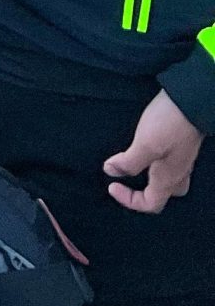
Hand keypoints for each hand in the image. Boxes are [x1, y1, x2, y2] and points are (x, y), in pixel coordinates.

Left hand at [105, 91, 205, 212]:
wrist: (193, 100)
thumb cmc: (170, 124)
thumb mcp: (145, 144)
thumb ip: (128, 162)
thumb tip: (111, 170)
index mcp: (168, 178)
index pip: (151, 204)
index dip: (129, 200)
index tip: (112, 184)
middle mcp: (178, 172)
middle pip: (162, 194)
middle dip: (142, 192)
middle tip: (124, 178)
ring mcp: (182, 158)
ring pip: (167, 178)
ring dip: (148, 176)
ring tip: (132, 163)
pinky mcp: (182, 144)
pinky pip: (169, 162)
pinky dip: (154, 162)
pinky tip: (145, 148)